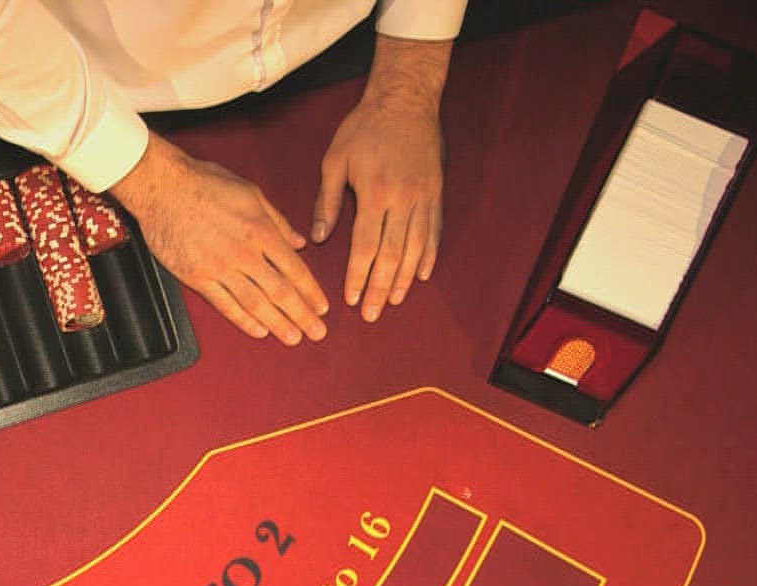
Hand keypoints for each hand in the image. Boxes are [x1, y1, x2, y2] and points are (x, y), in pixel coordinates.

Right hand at [110, 133, 328, 344]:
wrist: (162, 187)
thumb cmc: (204, 183)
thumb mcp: (251, 192)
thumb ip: (278, 220)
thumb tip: (300, 243)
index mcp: (260, 230)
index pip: (295, 269)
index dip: (311, 292)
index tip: (321, 307)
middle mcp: (244, 253)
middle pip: (280, 292)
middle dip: (302, 315)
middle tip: (316, 333)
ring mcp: (219, 268)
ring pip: (255, 303)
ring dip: (277, 324)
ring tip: (292, 338)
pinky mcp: (197, 277)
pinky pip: (224, 304)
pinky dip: (243, 320)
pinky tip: (258, 330)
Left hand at [313, 36, 450, 322]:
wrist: (406, 100)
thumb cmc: (364, 127)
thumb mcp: (335, 159)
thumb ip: (327, 200)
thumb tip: (320, 237)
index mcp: (374, 193)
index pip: (365, 246)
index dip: (359, 276)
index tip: (352, 299)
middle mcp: (403, 199)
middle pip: (392, 255)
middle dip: (382, 288)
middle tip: (373, 314)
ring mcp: (424, 197)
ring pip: (416, 248)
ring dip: (406, 278)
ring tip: (396, 300)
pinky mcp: (437, 192)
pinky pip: (434, 231)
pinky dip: (429, 255)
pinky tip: (422, 274)